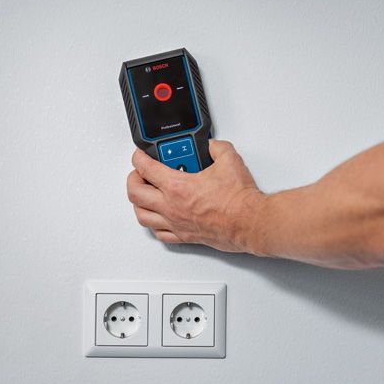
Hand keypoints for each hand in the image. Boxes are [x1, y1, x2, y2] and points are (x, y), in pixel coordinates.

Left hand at [126, 140, 265, 252]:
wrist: (250, 223)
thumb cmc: (239, 200)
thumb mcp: (229, 160)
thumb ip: (217, 148)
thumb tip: (212, 146)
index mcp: (177, 187)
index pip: (145, 168)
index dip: (139, 158)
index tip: (140, 155)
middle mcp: (171, 207)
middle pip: (135, 193)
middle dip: (133, 179)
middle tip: (140, 173)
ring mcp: (176, 224)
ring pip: (142, 215)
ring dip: (139, 203)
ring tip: (144, 194)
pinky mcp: (185, 236)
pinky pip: (159, 234)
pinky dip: (153, 224)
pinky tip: (158, 218)